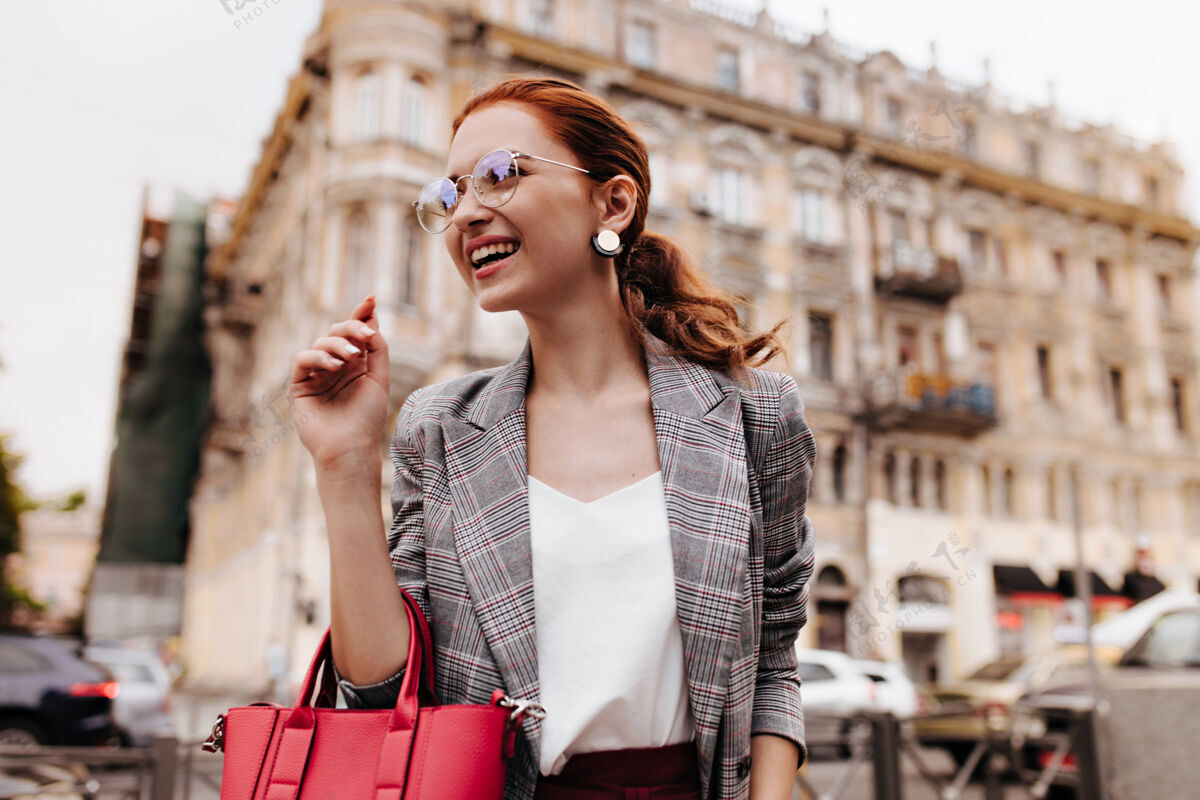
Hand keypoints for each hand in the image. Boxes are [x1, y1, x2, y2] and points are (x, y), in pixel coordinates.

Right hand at [287, 295, 389, 474]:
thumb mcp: (379, 379)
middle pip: (338, 332)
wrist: (350, 448)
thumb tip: (372, 319)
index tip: (371, 300)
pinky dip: (317, 357)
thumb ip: (376, 349)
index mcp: (355, 364)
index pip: (356, 333)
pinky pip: (302, 360)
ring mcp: (316, 375)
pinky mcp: (299, 386)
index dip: (361, 315)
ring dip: (336, 345)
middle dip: (351, 328)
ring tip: (350, 358)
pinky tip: (333, 366)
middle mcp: (335, 366)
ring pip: (320, 343)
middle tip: (365, 335)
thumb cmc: (366, 418)